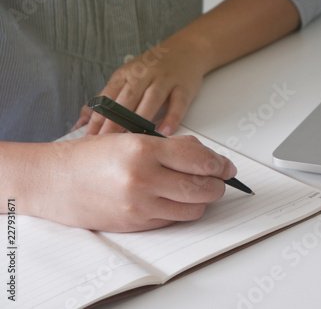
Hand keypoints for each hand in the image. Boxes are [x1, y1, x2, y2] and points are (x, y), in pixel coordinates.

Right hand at [24, 134, 235, 231]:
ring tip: (197, 189)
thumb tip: (203, 155)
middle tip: (219, 179)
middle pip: (202, 188)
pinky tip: (174, 199)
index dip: (220, 164)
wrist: (53, 181)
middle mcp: (143, 179)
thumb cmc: (89, 156)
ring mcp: (139, 206)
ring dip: (201, 200)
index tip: (227, 166)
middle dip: (218, 184)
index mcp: (143, 150)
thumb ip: (170, 146)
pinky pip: (172, 220)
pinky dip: (180, 210)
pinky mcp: (135, 224)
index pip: (199, 160)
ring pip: (192, 209)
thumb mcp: (131, 137)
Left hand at [73, 36, 207, 135]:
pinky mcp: (183, 87)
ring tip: (133, 139)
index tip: (89, 137)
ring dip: (141, 119)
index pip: (107, 98)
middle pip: (127, 100)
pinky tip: (165, 132)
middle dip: (115, 122)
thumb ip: (106, 99)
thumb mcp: (127, 77)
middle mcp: (144, 75)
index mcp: (126, 74)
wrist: (187, 48)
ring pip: (151, 99)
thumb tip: (81, 122)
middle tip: (107, 142)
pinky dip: (171, 118)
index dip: (97, 118)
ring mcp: (164, 80)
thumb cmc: (154, 68)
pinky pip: (177, 103)